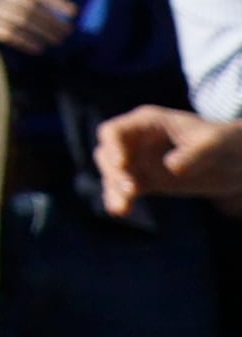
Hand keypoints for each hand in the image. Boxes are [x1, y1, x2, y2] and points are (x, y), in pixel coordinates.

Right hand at [98, 103, 241, 217]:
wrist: (237, 162)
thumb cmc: (225, 143)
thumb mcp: (214, 144)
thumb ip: (193, 154)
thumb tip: (171, 167)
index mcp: (148, 123)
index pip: (115, 131)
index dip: (113, 147)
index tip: (122, 165)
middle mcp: (137, 140)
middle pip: (108, 153)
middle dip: (113, 172)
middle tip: (131, 190)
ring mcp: (140, 161)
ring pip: (113, 174)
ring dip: (113, 189)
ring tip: (121, 209)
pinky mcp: (147, 180)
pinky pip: (125, 190)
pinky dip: (121, 199)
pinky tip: (121, 212)